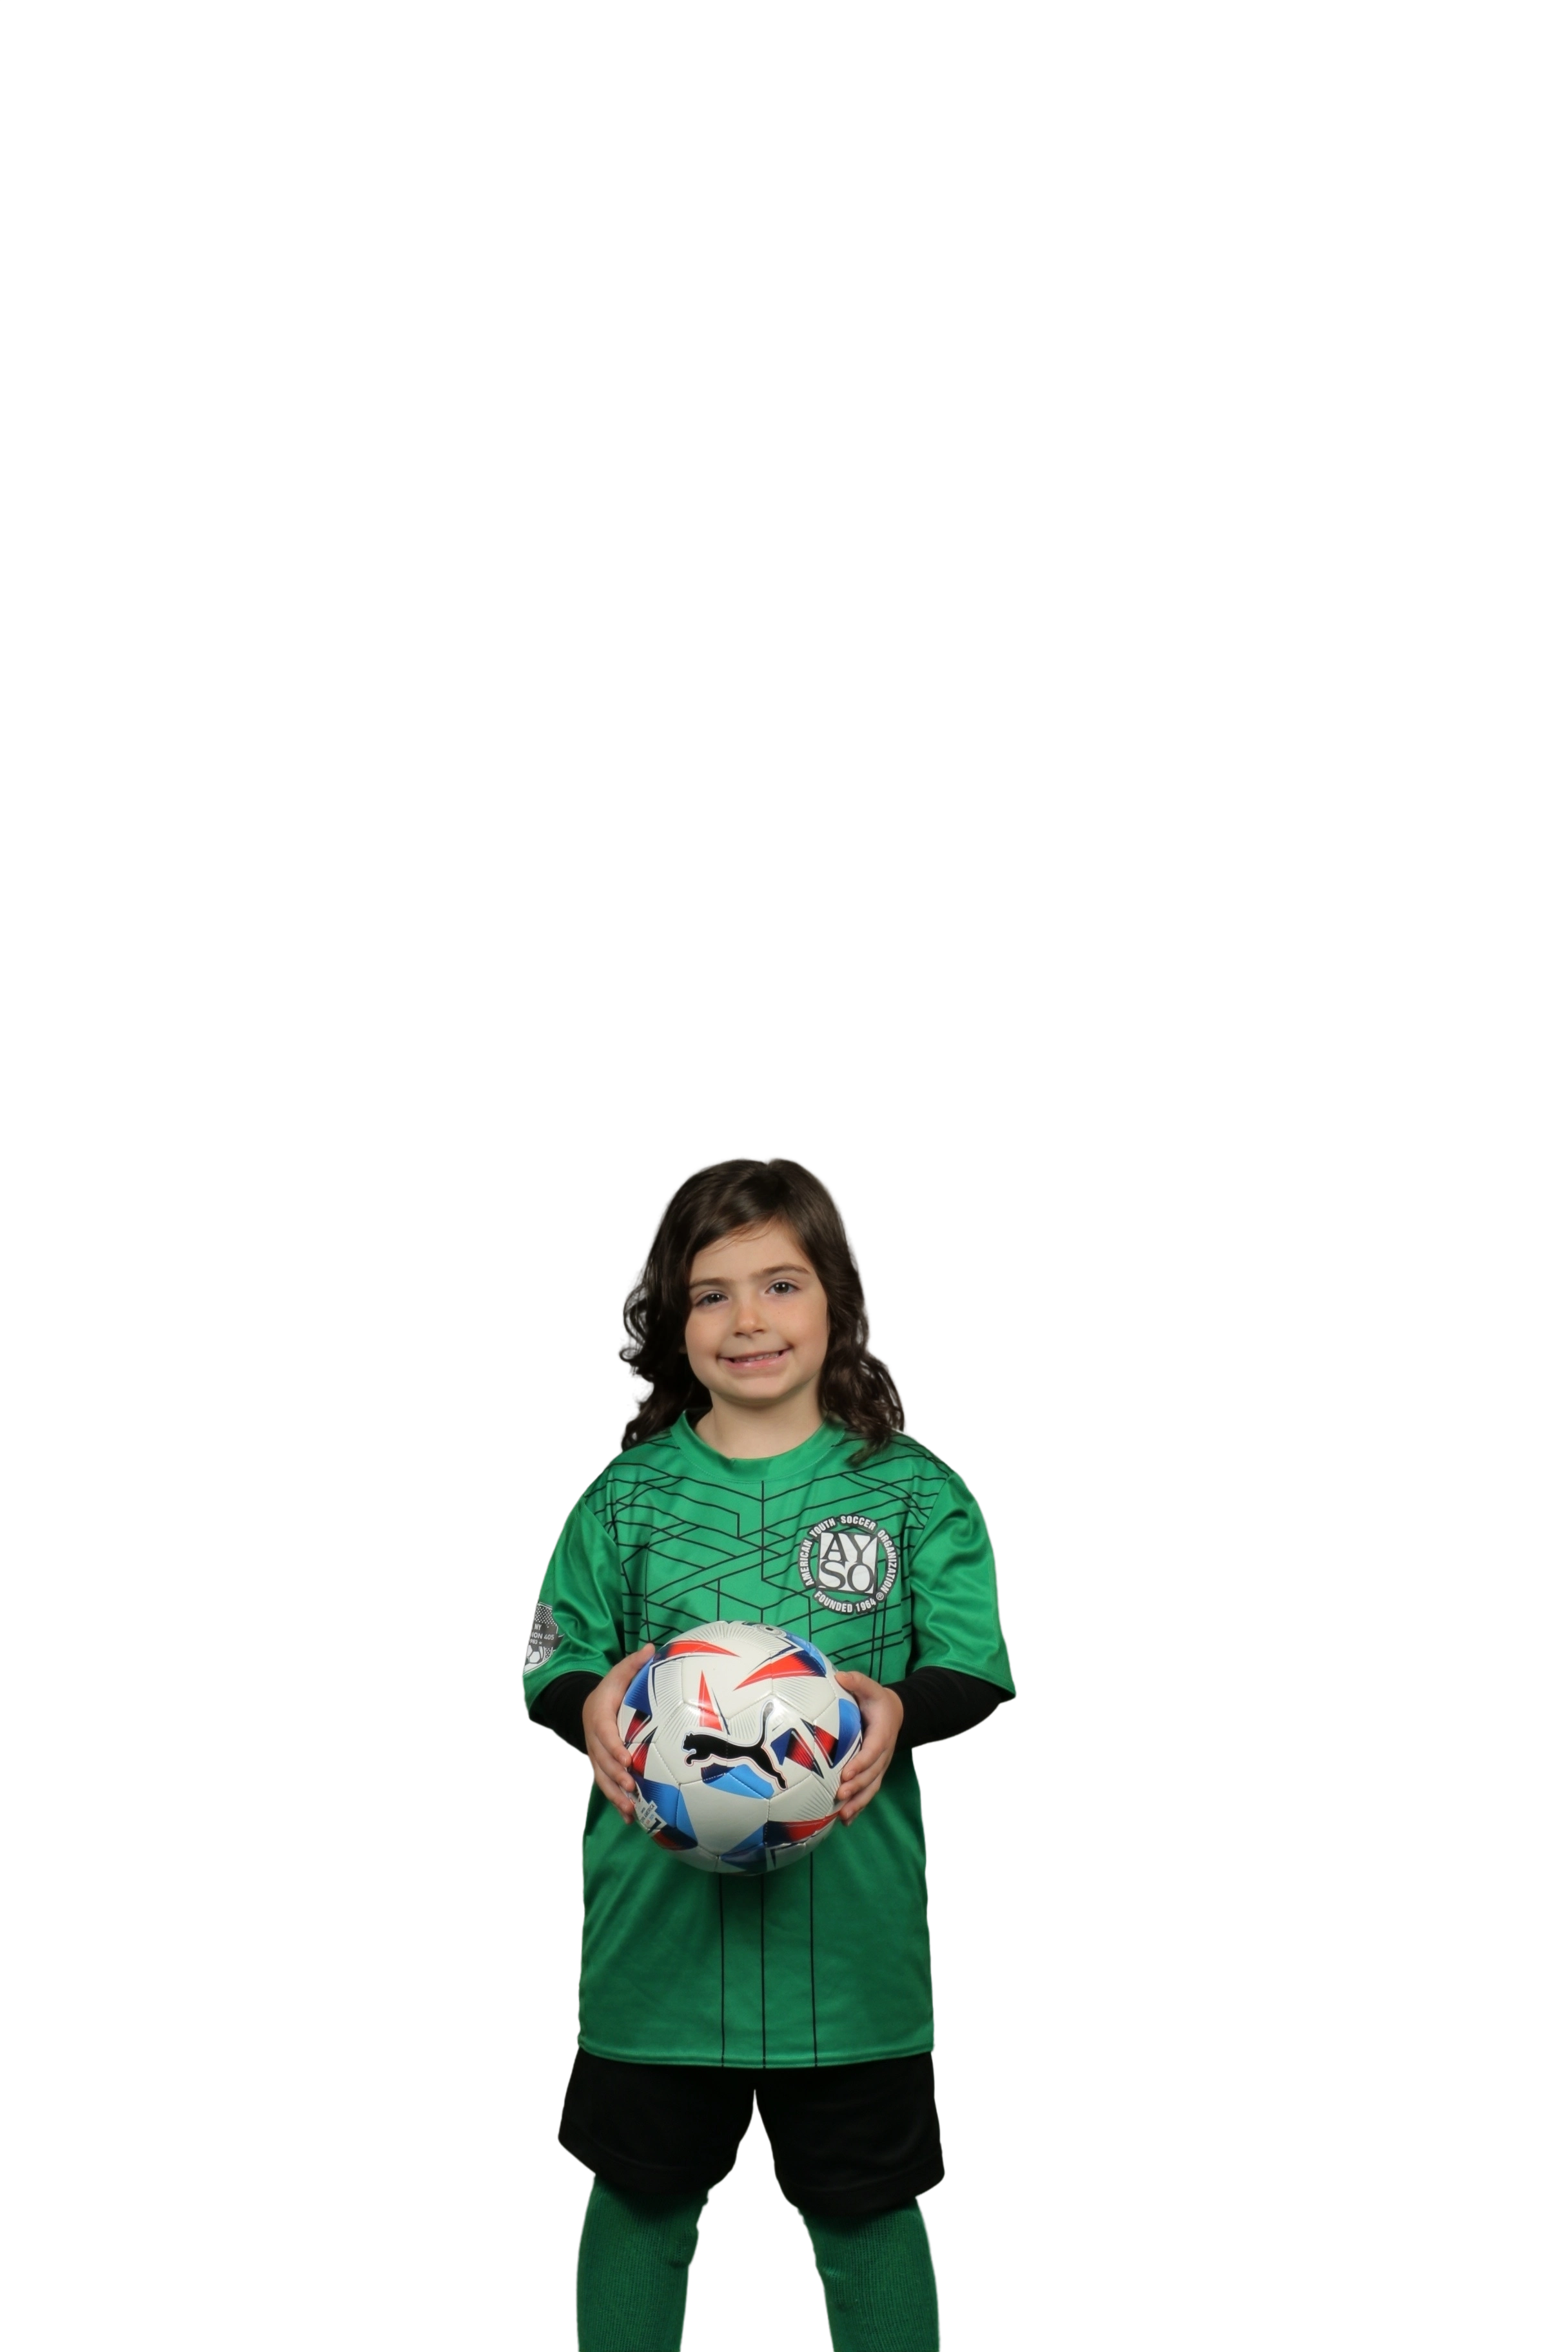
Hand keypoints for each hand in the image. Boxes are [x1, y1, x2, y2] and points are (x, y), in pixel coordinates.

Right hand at [582, 1644, 654, 1824]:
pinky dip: (617, 1803)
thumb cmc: (611, 1690)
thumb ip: (633, 1663)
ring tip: (631, 1810)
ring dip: (615, 1796)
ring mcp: (596, 1756)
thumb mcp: (619, 1673)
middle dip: (615, 1776)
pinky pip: (607, 1787)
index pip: (604, 1733)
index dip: (613, 1747)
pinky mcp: (602, 1768)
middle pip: (601, 1761)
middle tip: (632, 1787)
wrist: (589, 1706)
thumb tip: (651, 1647)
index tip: (627, 1759)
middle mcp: (594, 1740)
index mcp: (598, 1717)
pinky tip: (632, 1819)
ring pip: (602, 1779)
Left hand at [831, 1670, 902, 1824]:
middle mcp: (883, 1754)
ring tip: (842, 1816)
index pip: (872, 1752)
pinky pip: (868, 1792)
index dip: (860, 1764)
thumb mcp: (871, 1688)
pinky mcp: (874, 1774)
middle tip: (838, 1795)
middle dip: (856, 1787)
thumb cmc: (877, 1701)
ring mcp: (880, 1766)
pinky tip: (845, 1821)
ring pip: (871, 1788)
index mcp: (882, 1734)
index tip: (845, 1774)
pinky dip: (858, 1807)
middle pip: (872, 1775)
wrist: (895, 1713)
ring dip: (858, 1803)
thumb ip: (857, 1682)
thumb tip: (839, 1676)